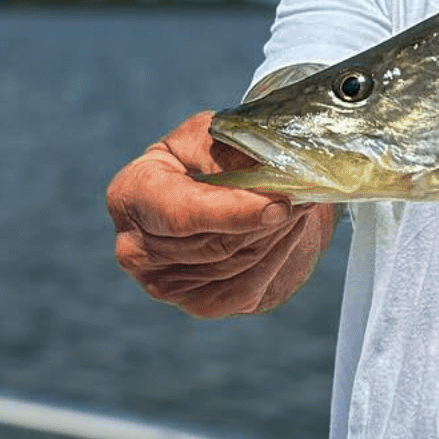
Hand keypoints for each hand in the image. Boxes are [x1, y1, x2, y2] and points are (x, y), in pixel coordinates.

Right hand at [106, 110, 336, 317]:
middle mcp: (135, 247)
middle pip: (215, 241)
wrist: (226, 195)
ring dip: (278, 234)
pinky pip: (248, 284)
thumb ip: (234, 149)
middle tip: (307, 193)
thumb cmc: (216, 157)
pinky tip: (289, 230)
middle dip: (267, 218)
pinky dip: (278, 255)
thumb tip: (273, 169)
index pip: (180, 212)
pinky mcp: (198, 304)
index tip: (279, 206)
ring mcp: (162, 283)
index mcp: (131, 194)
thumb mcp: (217, 135)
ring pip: (237, 262)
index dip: (232, 211)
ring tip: (300, 204)